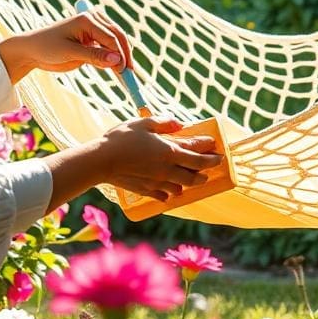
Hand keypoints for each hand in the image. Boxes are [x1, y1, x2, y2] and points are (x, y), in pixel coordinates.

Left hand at [0, 9, 132, 83]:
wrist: (32, 50)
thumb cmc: (47, 47)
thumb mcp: (69, 53)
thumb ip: (94, 56)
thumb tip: (117, 61)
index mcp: (88, 19)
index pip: (111, 37)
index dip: (119, 54)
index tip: (123, 72)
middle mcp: (94, 20)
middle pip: (118, 36)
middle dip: (124, 54)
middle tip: (129, 74)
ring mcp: (95, 28)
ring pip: (116, 41)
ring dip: (121, 56)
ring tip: (126, 74)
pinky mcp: (93, 39)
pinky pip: (109, 47)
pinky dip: (113, 58)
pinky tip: (117, 70)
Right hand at [96, 117, 222, 200]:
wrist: (100, 161)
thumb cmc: (121, 138)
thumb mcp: (144, 123)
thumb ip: (164, 123)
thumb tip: (180, 124)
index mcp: (169, 151)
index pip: (197, 153)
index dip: (209, 150)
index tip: (216, 147)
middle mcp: (167, 169)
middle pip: (195, 174)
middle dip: (208, 168)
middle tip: (216, 163)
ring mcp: (157, 182)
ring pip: (182, 186)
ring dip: (192, 182)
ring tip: (197, 178)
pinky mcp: (146, 190)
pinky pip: (164, 195)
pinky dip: (171, 193)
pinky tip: (172, 191)